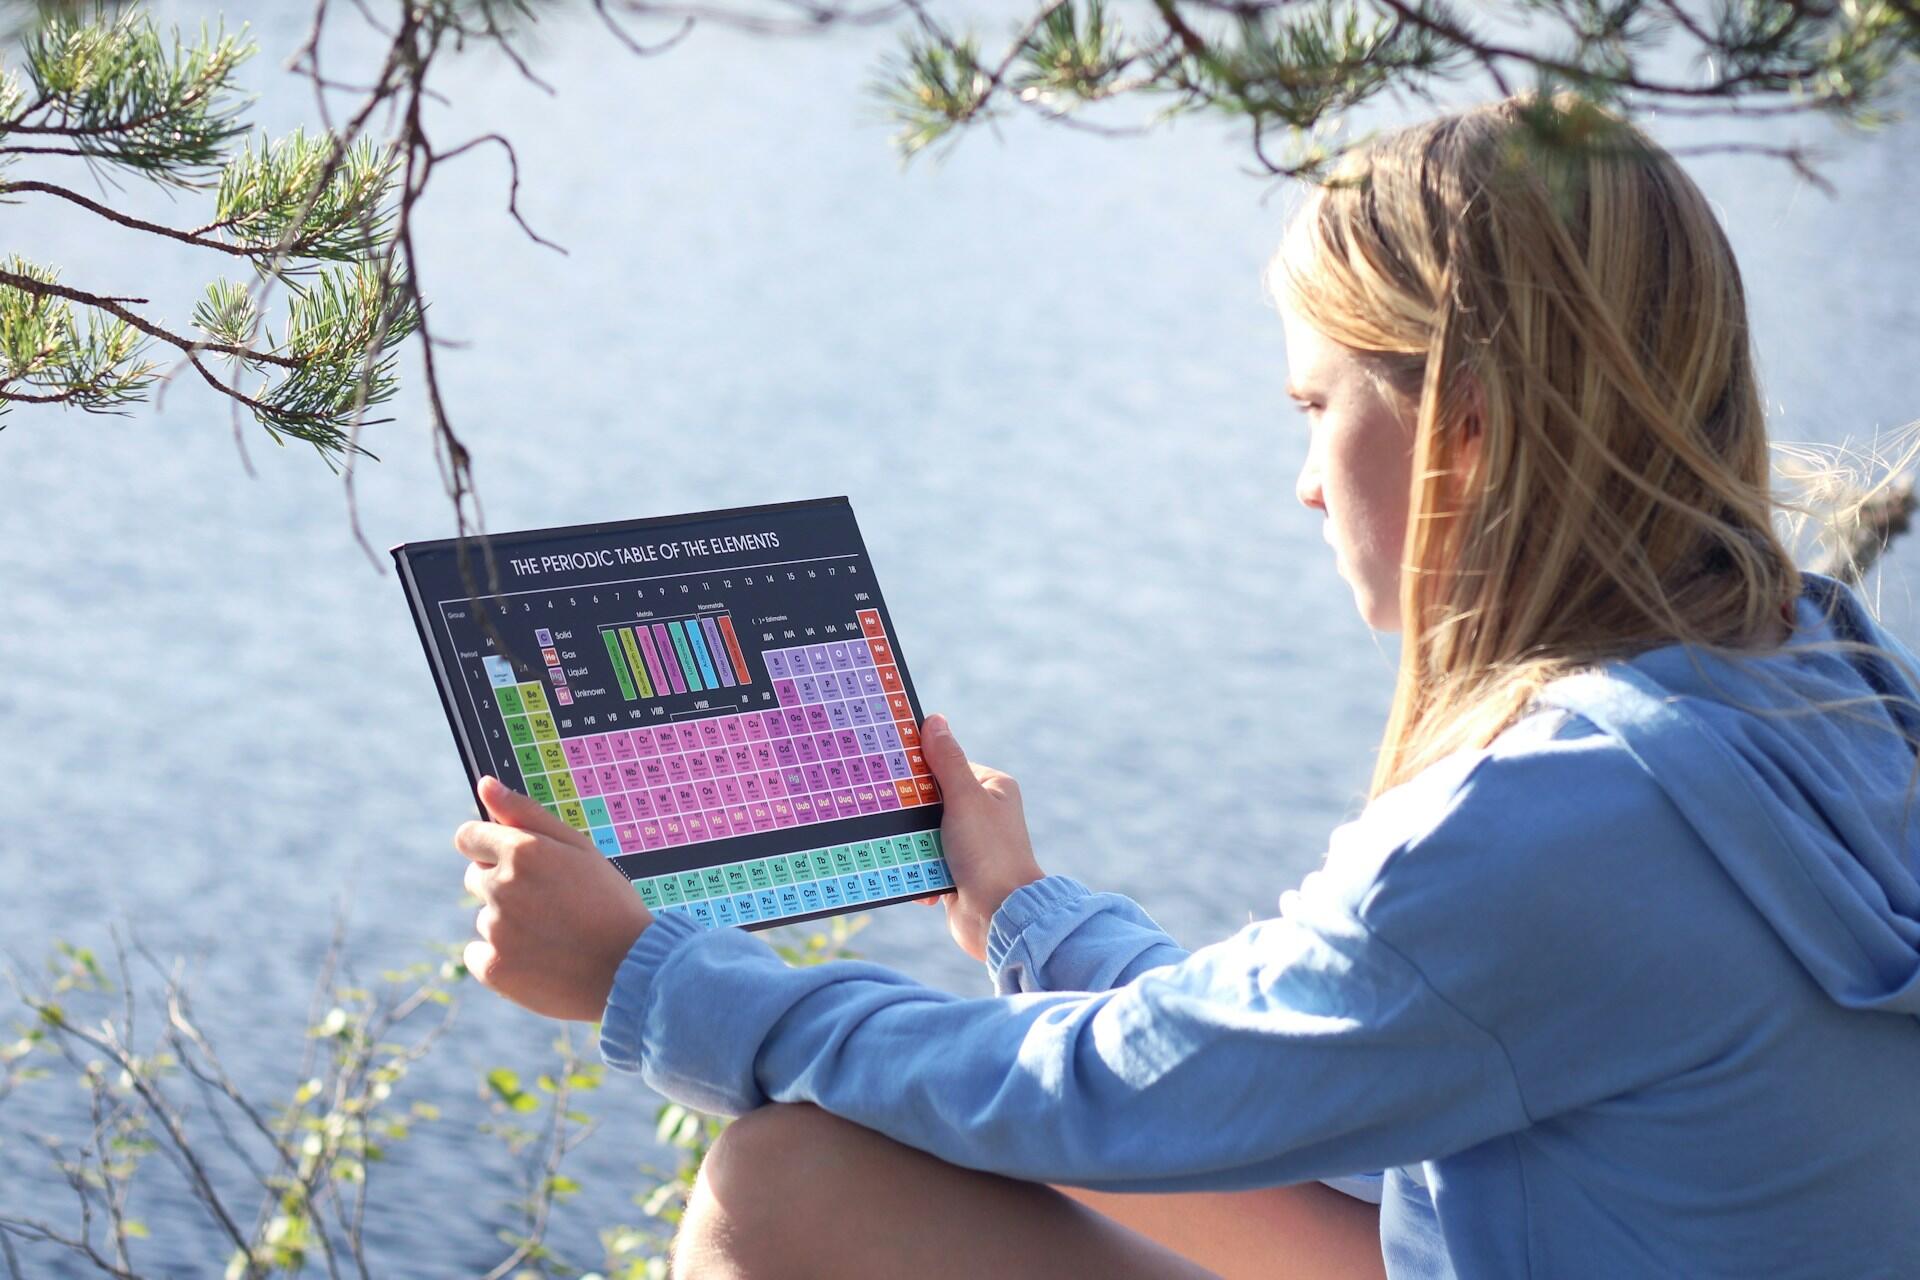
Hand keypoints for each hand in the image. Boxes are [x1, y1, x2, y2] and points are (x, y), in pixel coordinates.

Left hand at [455, 775, 652, 1020]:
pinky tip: (539, 959)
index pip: (468, 838)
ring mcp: (495, 930)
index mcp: (521, 851)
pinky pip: (478, 954)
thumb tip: (485, 783)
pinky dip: (502, 958)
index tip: (514, 863)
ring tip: (555, 935)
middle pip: (477, 878)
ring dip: (510, 924)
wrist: (632, 968)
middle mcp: (501, 887)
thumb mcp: (577, 847)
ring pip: (487, 919)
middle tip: (550, 903)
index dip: (490, 847)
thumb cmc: (609, 901)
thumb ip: (525, 813)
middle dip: (503, 885)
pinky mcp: (493, 968)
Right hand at [911, 714, 1044, 963]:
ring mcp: (969, 845)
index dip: (920, 768)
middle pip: (932, 800)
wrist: (1000, 918)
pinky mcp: (957, 873)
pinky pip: (925, 862)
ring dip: (913, 845)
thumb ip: (947, 761)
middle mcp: (983, 815)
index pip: (948, 766)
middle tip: (890, 813)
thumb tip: (935, 720)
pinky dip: (918, 871)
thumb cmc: (989, 854)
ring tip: (905, 851)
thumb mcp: (964, 799)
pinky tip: (917, 880)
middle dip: (912, 812)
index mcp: (992, 789)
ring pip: (924, 832)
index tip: (891, 771)